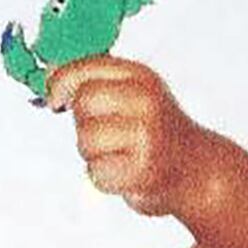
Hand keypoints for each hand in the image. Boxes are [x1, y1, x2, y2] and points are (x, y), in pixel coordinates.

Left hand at [45, 56, 198, 216]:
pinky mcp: (144, 170)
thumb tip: (49, 73)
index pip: (86, 68)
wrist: (199, 170)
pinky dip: (105, 179)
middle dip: (83, 121)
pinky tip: (126, 173)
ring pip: (86, 140)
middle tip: (104, 133)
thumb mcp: (133, 92)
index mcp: (140, 76)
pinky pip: (97, 173)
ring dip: (93, 154)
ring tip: (119, 155)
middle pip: (83, 102)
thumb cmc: (157, 131)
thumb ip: (93, 80)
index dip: (61, 82)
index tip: (55, 98)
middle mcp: (145, 100)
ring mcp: (147, 135)